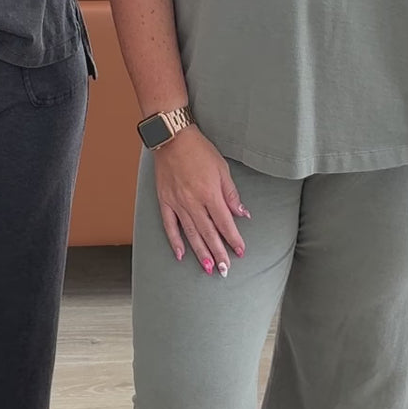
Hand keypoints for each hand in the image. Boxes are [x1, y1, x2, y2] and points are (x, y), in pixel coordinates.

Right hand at [152, 126, 250, 275]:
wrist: (173, 139)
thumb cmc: (200, 151)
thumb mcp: (222, 169)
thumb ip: (231, 195)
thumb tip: (242, 214)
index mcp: (210, 194)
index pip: (224, 223)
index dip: (233, 239)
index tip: (240, 252)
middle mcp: (193, 202)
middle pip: (208, 233)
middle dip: (218, 253)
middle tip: (224, 270)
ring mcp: (177, 203)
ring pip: (190, 233)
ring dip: (200, 252)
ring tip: (208, 268)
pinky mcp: (165, 201)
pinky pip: (170, 225)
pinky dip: (175, 241)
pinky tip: (181, 254)